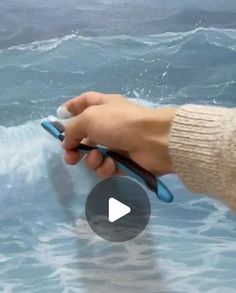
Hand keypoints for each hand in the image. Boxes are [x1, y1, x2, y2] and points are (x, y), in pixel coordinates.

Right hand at [61, 91, 175, 177]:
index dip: (72, 107)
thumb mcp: (89, 118)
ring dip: (92, 160)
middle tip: (70, 158)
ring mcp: (117, 144)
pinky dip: (107, 168)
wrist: (153, 141)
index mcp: (103, 106)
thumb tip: (67, 143)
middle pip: (85, 136)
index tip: (60, 117)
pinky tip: (112, 165)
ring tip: (99, 158)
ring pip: (94, 156)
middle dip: (75, 148)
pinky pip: (107, 168)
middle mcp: (110, 124)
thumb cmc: (120, 123)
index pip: (85, 102)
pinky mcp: (124, 162)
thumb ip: (72, 129)